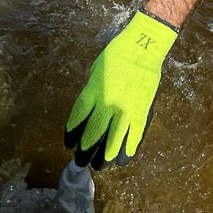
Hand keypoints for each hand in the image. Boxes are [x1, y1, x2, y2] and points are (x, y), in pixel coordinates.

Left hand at [64, 10, 177, 168]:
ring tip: (100, 165)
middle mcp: (107, 103)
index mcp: (93, 91)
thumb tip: (90, 109)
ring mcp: (126, 108)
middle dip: (86, 150)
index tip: (69, 144)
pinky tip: (123, 158)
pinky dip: (129, 147)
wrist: (142, 47)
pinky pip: (135, 133)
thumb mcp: (96, 71)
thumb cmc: (117, 54)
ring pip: (113, 139)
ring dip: (105, 154)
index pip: (78, 118)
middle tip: (82, 161)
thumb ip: (92, 91)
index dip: (72, 133)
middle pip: (93, 133)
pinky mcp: (142, 109)